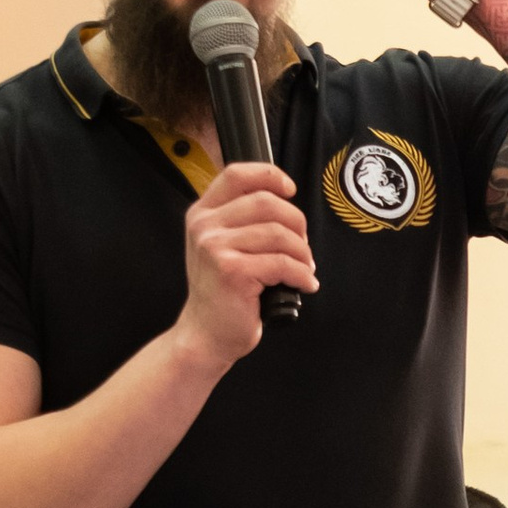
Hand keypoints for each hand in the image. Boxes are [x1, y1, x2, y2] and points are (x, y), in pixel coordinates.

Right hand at [175, 157, 318, 368]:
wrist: (207, 333)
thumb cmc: (223, 291)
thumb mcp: (223, 246)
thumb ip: (243, 220)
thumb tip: (286, 201)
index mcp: (203, 213)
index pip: (237, 174)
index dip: (270, 176)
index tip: (290, 190)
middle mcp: (204, 226)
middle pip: (267, 202)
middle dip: (296, 224)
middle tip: (302, 247)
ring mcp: (215, 247)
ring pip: (279, 234)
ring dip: (302, 254)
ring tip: (304, 269)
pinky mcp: (232, 270)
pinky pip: (282, 263)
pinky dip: (302, 275)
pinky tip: (304, 284)